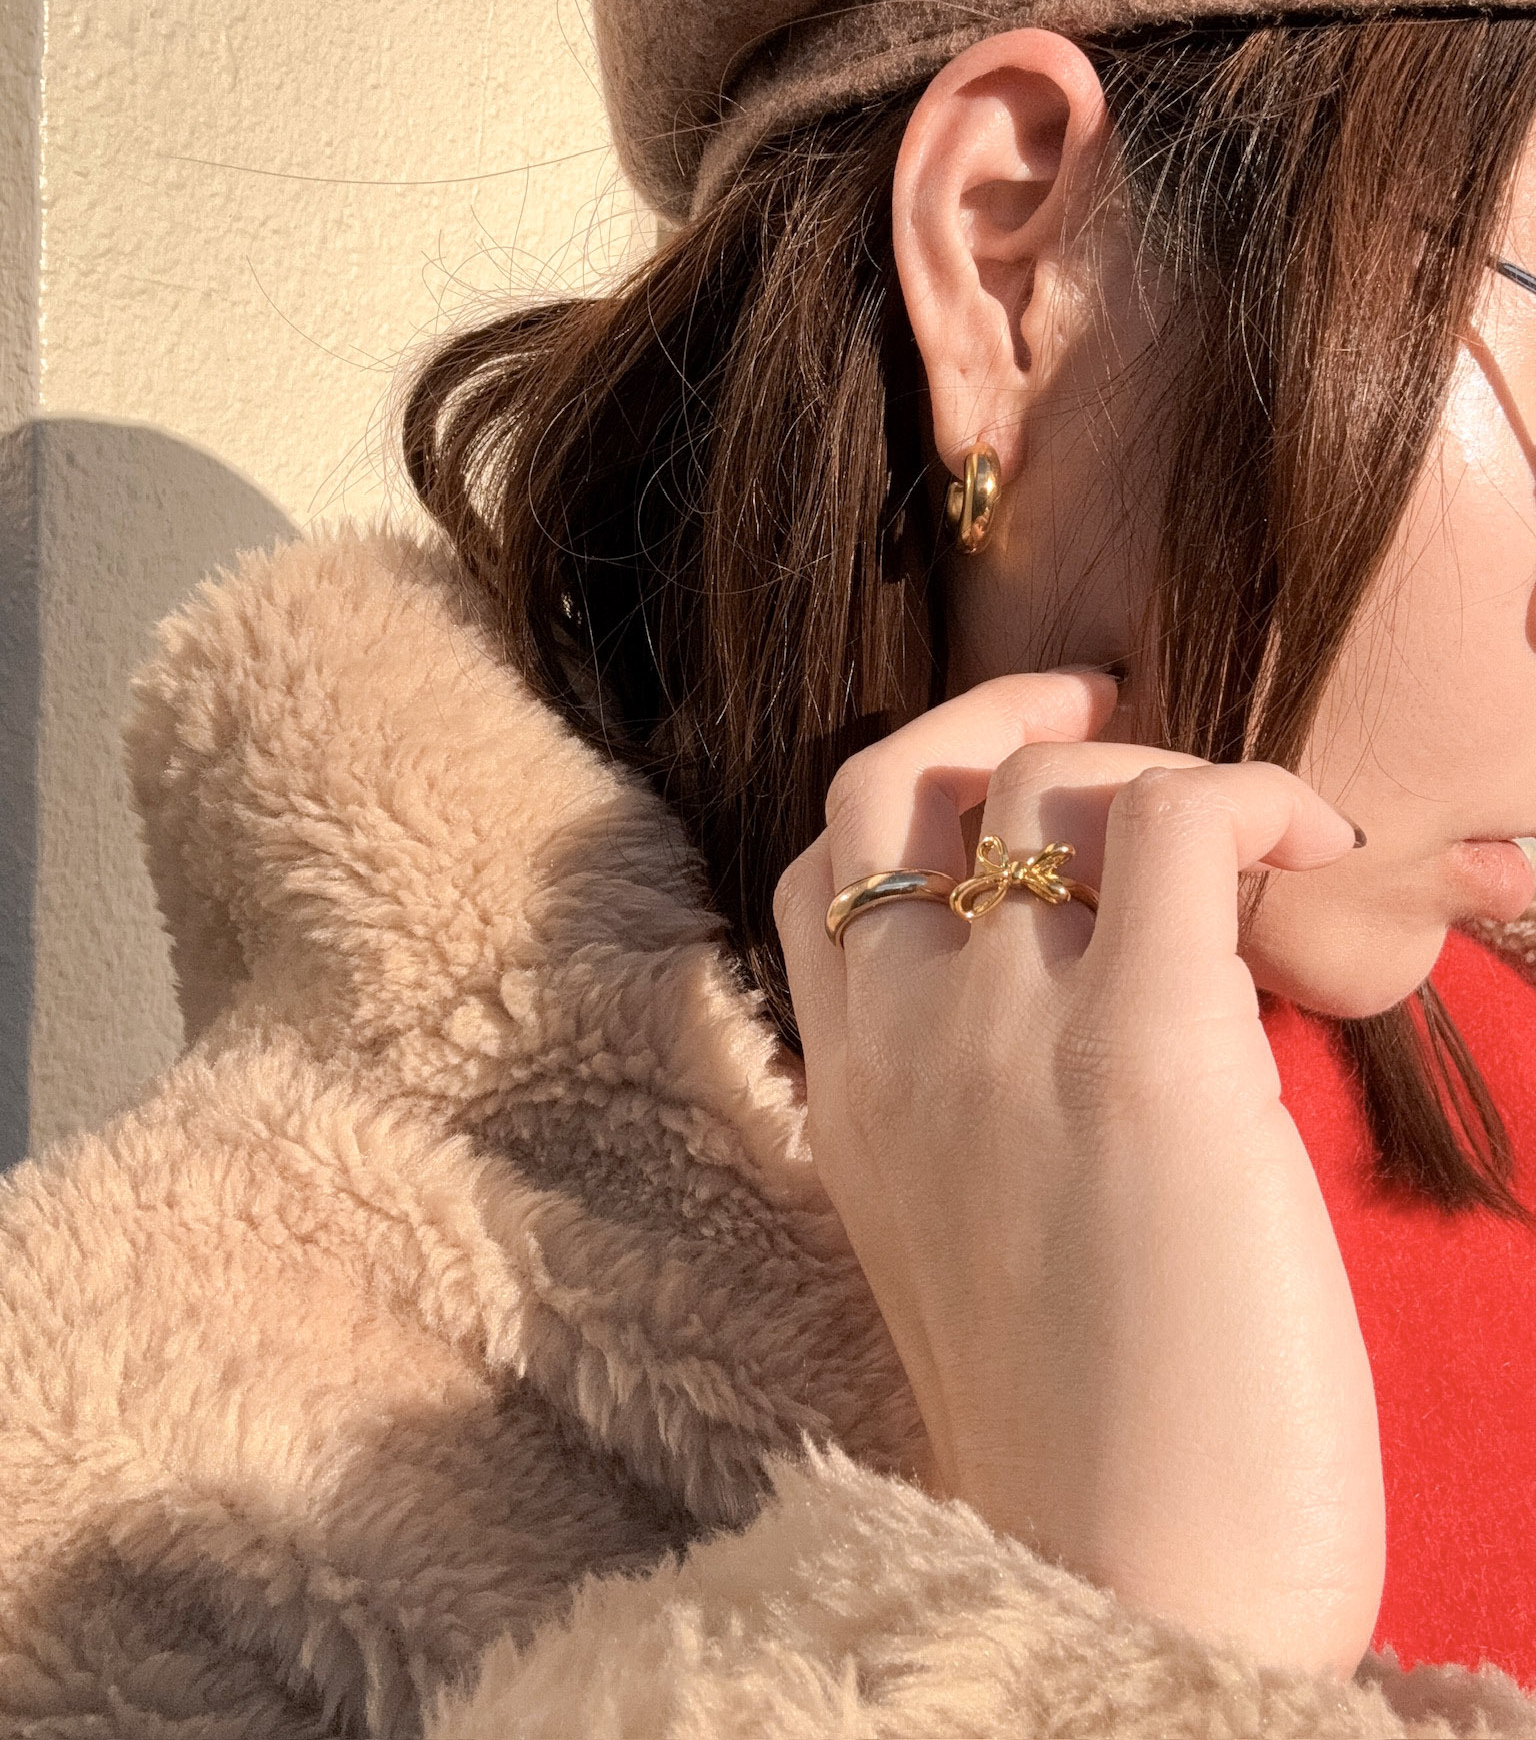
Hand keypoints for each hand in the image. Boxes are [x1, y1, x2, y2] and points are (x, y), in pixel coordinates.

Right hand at [773, 670, 1384, 1677]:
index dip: (915, 791)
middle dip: (1006, 717)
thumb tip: (1108, 985)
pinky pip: (1177, 823)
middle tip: (1115, 720)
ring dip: (1154, 765)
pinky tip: (1312, 854)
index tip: (1019, 787)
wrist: (1131, 1594)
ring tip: (1254, 831)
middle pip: (898, 778)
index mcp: (848, 1102)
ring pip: (1045, 778)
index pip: (818, 869)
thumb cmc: (1083, 1448)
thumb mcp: (969, 1248)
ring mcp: (1003, 1041)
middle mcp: (899, 1046)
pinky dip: (1251, 799)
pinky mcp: (1147, 1058)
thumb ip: (982, 1102)